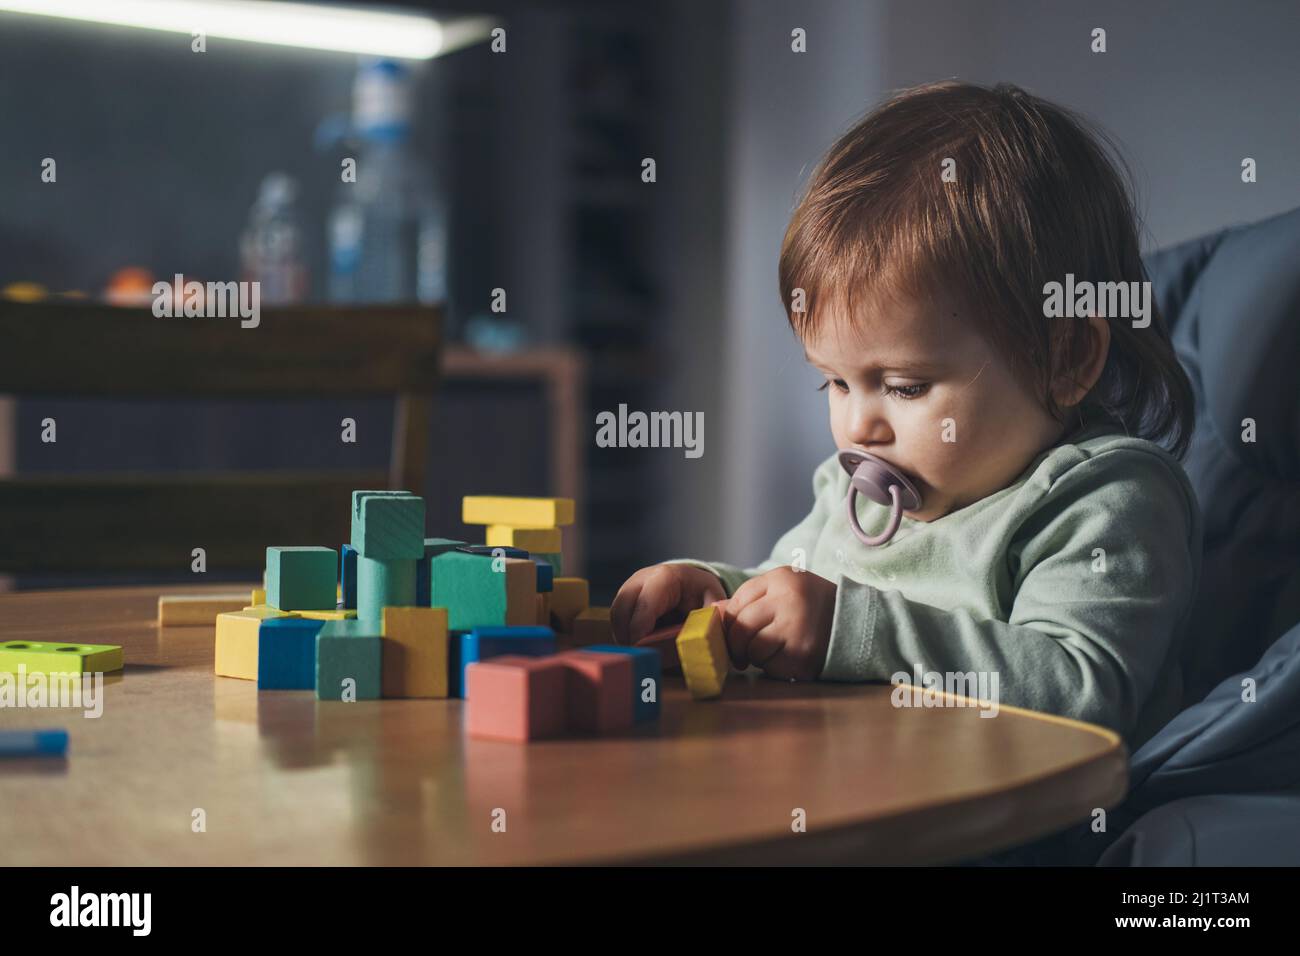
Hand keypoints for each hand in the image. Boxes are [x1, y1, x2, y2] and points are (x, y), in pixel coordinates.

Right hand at [611, 563, 726, 644]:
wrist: (692, 582)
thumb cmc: (701, 593)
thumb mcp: (712, 600)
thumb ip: (710, 615)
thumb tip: (706, 629)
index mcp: (666, 577)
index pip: (645, 602)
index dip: (640, 626)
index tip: (641, 648)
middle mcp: (642, 578)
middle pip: (623, 606)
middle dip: (627, 633)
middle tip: (638, 655)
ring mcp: (630, 587)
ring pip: (616, 613)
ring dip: (623, 635)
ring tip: (639, 653)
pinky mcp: (624, 598)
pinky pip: (617, 618)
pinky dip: (624, 633)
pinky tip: (638, 645)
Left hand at [718, 567, 835, 679]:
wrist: (855, 623)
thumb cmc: (811, 606)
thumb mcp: (784, 590)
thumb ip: (749, 599)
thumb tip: (712, 614)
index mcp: (782, 579)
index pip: (737, 602)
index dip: (730, 621)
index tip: (732, 631)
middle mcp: (789, 601)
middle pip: (740, 628)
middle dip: (736, 644)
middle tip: (740, 653)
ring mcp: (797, 629)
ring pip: (753, 650)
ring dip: (756, 656)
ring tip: (773, 649)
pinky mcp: (803, 656)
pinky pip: (771, 666)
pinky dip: (773, 667)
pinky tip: (788, 657)